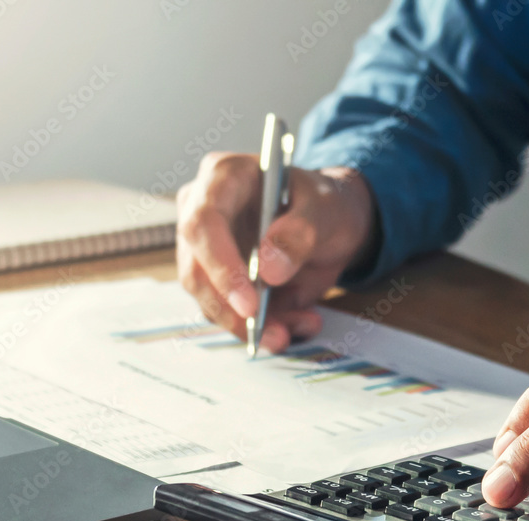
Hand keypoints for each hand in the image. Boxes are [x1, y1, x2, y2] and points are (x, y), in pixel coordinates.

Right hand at [176, 152, 376, 351]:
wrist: (331, 224)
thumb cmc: (324, 203)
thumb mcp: (326, 209)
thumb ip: (301, 232)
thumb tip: (268, 269)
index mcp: (224, 177)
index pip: (203, 224)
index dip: (221, 267)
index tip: (250, 304)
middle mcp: (202, 211)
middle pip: (196, 271)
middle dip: (234, 312)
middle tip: (276, 335)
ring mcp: (206, 249)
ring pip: (210, 301)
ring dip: (253, 326)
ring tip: (298, 328)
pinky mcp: (218, 280)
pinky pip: (230, 314)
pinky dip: (264, 328)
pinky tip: (299, 322)